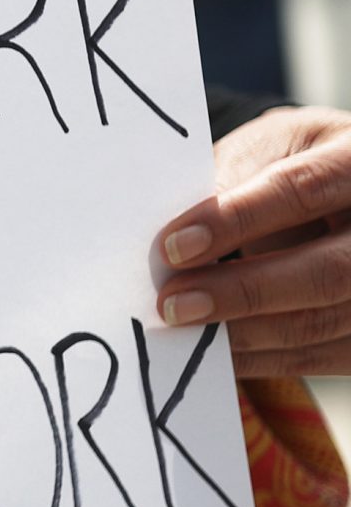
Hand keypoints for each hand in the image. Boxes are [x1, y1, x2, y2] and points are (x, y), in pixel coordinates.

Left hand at [156, 104, 350, 377]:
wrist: (341, 191)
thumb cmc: (293, 162)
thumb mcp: (267, 148)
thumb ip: (228, 180)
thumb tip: (174, 240)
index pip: (304, 189)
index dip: (237, 219)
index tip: (173, 246)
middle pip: (328, 271)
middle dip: (242, 291)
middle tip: (172, 303)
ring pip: (324, 322)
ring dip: (245, 334)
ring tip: (182, 329)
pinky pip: (320, 355)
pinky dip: (261, 358)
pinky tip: (214, 352)